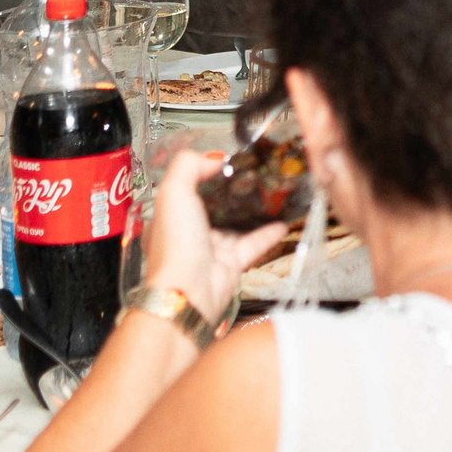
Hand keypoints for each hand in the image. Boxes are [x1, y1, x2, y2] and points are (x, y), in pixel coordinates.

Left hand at [141, 150, 287, 325]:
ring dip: (252, 211)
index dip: (202, 173)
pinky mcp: (231, 263)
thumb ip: (189, 166)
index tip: (226, 160)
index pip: (185, 188)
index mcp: (168, 216)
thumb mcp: (173, 192)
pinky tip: (282, 221)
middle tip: (254, 174)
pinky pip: (252, 244)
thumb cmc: (176, 244)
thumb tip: (213, 159)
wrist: (190, 291)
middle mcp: (188, 233)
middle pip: (212, 206)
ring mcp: (210, 249)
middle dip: (231, 191)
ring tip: (271, 193)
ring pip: (234, 225)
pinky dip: (268, 233)